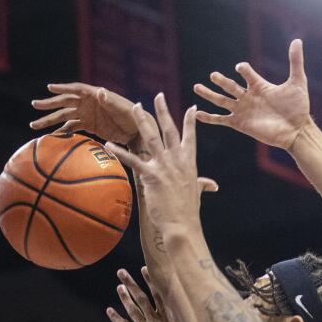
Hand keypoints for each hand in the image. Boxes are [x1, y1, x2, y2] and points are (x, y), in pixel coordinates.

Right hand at [30, 83, 140, 144]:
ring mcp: (87, 114)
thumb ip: (111, 101)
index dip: (63, 88)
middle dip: (49, 104)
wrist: (139, 131)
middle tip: (35, 105)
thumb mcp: (123, 109)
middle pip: (65, 102)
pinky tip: (51, 136)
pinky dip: (62, 131)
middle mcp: (88, 103)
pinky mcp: (89, 126)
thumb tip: (100, 91)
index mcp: (95, 95)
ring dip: (50, 120)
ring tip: (34, 125)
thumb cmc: (133, 116)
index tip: (49, 88)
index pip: (76, 89)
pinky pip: (72, 128)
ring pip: (64, 116)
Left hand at [107, 93, 202, 227]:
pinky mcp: (151, 176)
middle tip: (158, 96)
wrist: (183, 225)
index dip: (190, 121)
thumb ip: (203, 184)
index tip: (191, 107)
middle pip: (169, 130)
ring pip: (151, 138)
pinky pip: (133, 160)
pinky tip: (108, 144)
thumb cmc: (189, 211)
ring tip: (135, 107)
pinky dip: (119, 152)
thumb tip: (212, 185)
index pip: (190, 137)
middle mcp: (177, 160)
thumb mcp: (197, 193)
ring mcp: (164, 166)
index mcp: (188, 162)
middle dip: (163, 111)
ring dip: (142, 121)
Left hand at [107, 267, 195, 321]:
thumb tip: (182, 318)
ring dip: (124, 296)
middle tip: (121, 272)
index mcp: (169, 319)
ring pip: (133, 309)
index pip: (159, 295)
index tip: (145, 269)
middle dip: (131, 283)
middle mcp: (157, 321)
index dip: (151, 281)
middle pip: (143, 298)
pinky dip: (116, 318)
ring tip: (118, 286)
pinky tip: (109, 310)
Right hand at [193, 38, 310, 149]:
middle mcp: (249, 97)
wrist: (297, 130)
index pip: (246, 73)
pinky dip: (209, 118)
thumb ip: (295, 62)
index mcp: (259, 86)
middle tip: (213, 75)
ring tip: (196, 87)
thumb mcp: (297, 82)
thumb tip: (297, 40)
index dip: (243, 69)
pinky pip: (221, 120)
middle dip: (221, 81)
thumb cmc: (298, 108)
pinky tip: (197, 114)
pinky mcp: (240, 124)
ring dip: (209, 94)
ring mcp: (243, 110)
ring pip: (221, 100)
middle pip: (230, 86)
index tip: (241, 68)